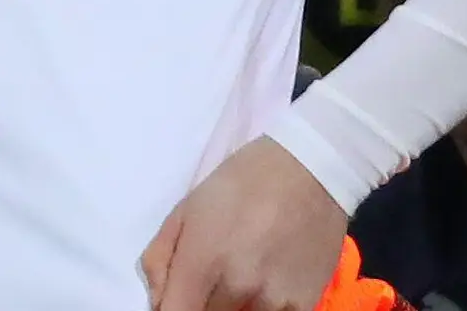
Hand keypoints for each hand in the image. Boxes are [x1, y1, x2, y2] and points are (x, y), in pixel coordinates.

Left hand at [141, 137, 346, 310]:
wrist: (309, 169)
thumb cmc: (240, 184)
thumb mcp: (185, 210)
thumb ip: (160, 260)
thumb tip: (158, 302)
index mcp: (203, 259)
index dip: (171, 310)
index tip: (177, 299)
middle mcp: (239, 286)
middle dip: (201, 303)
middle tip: (210, 278)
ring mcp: (275, 300)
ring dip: (233, 307)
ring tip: (241, 275)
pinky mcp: (305, 304)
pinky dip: (263, 309)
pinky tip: (265, 285)